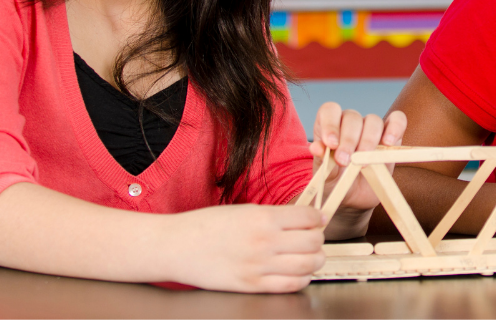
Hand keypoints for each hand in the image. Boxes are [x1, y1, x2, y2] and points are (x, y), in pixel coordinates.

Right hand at [168, 203, 324, 292]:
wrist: (178, 246)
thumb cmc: (208, 225)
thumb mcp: (245, 210)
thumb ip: (275, 215)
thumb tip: (306, 218)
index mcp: (263, 218)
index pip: (308, 217)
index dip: (317, 218)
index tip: (317, 219)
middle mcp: (265, 242)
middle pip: (313, 242)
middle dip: (318, 239)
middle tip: (314, 238)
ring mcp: (259, 266)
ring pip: (307, 265)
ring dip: (315, 260)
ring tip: (310, 256)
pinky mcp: (251, 286)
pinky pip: (290, 286)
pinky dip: (302, 279)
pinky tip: (298, 273)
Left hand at [309, 103, 407, 237]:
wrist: (353, 197)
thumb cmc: (335, 182)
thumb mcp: (325, 175)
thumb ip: (322, 161)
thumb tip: (316, 148)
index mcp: (329, 127)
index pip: (330, 110)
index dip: (330, 124)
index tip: (331, 144)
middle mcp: (350, 123)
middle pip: (352, 117)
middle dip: (349, 140)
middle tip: (345, 161)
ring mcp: (371, 128)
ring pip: (373, 120)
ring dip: (368, 140)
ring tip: (364, 162)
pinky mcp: (391, 136)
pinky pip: (397, 121)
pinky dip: (395, 128)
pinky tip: (388, 142)